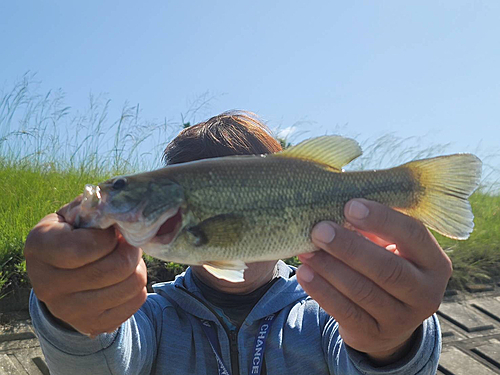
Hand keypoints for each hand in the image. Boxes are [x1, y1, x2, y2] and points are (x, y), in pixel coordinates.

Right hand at [24, 196, 147, 336]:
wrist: (63, 274)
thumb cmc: (74, 234)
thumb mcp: (76, 214)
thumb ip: (95, 207)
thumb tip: (122, 209)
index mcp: (39, 248)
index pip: (85, 248)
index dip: (109, 237)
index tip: (112, 231)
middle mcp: (47, 285)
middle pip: (115, 268)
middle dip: (131, 250)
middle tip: (128, 242)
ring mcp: (68, 311)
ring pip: (130, 285)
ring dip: (138, 267)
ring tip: (127, 258)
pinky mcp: (92, 325)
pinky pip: (135, 302)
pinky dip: (139, 286)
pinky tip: (125, 277)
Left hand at [297, 199, 451, 364]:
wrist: (388, 320)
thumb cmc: (386, 265)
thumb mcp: (393, 246)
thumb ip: (376, 225)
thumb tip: (337, 197)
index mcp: (435, 262)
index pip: (414, 235)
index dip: (381, 219)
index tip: (349, 205)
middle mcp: (426, 293)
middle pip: (387, 269)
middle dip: (349, 247)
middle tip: (319, 229)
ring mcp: (402, 319)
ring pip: (363, 292)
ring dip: (330, 268)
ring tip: (306, 250)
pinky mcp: (374, 335)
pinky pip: (345, 312)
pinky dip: (322, 291)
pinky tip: (304, 273)